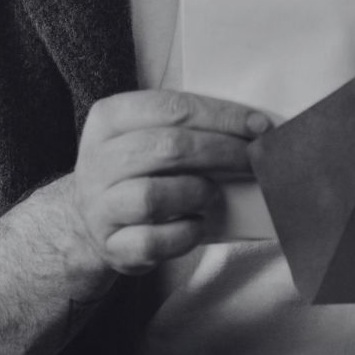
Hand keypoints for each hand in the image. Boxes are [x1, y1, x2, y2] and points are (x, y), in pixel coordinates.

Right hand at [69, 90, 271, 275]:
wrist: (94, 223)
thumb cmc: (138, 172)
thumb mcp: (148, 136)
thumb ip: (188, 127)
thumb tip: (254, 127)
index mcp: (109, 119)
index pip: (172, 109)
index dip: (222, 117)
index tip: (260, 126)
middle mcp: (97, 160)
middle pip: (168, 147)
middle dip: (223, 151)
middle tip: (254, 160)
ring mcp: (99, 206)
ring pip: (153, 196)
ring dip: (198, 193)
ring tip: (214, 194)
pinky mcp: (111, 245)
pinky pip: (153, 241)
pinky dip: (185, 233)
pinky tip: (197, 224)